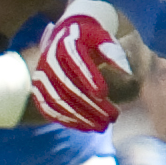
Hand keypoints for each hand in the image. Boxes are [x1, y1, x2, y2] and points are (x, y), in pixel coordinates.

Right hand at [31, 3, 131, 131]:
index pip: (76, 61)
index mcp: (65, 43)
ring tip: (103, 126)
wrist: (67, 37)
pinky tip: (86, 127)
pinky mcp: (39, 91)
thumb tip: (127, 70)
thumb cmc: (90, 39)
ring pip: (59, 102)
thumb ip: (113, 51)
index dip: (89, 77)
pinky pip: (49, 109)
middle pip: (69, 87)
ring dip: (81, 117)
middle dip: (91, 105)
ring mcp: (41, 77)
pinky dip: (67, 120)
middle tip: (113, 117)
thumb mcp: (103, 37)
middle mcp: (49, 60)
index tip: (104, 93)